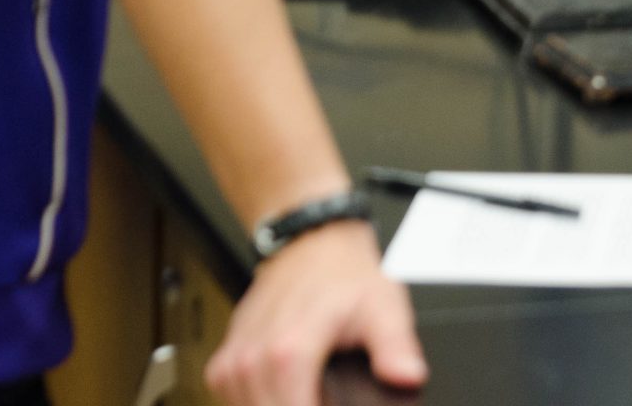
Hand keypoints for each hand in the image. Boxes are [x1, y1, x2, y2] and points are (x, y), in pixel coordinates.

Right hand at [206, 220, 425, 405]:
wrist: (312, 242)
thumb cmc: (345, 274)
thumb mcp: (384, 306)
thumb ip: (396, 348)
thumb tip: (408, 376)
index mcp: (290, 352)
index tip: (338, 404)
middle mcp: (254, 359)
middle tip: (331, 396)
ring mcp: (233, 362)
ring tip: (314, 393)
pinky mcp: (223, 363)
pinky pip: (235, 401)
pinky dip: (261, 403)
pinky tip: (287, 392)